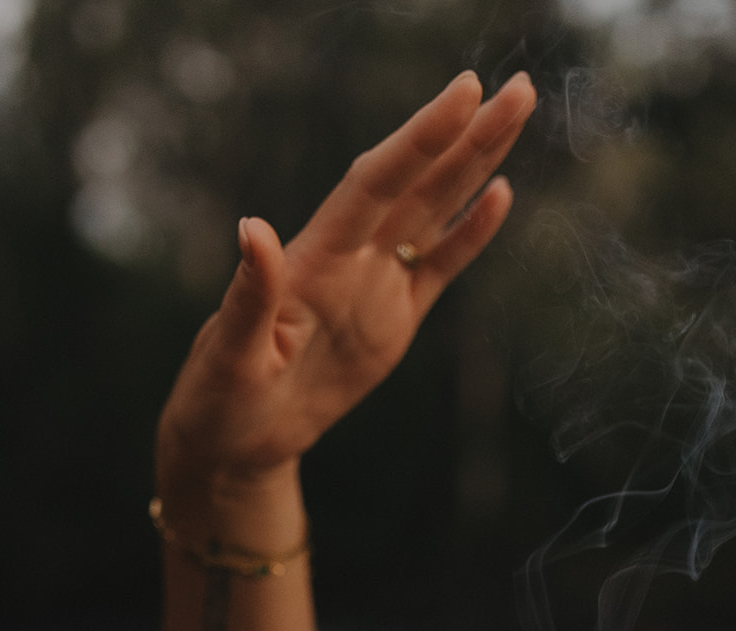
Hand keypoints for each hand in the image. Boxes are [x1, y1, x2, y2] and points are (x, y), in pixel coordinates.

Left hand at [155, 70, 536, 529]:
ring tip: (515, 112)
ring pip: (433, 211)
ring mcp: (373, 286)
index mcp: (313, 260)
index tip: (462, 95)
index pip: (375, 185)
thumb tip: (253, 229)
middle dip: (464, 135)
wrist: (235, 439)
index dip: (419, 141)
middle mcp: (349, 259)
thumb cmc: (220, 398)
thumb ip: (249, 294)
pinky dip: (468, 234)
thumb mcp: (231, 354)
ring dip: (474, 164)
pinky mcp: (392, 320)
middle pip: (416, 183)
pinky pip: (437, 267)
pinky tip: (499, 193)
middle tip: (515, 87)